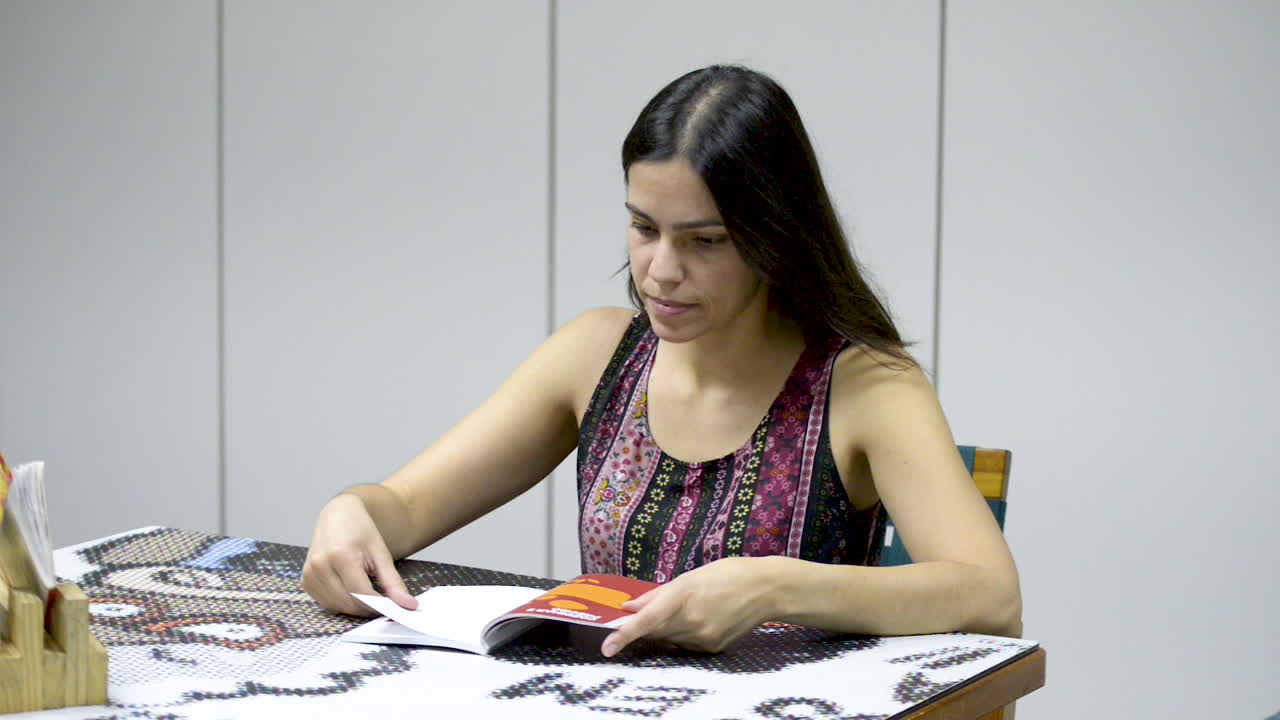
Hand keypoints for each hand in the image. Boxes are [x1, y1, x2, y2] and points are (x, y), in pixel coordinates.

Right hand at [300, 493, 417, 615]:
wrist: (338, 516)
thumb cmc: (360, 531)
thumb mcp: (381, 553)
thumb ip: (393, 582)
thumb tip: (407, 604)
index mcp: (340, 555)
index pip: (361, 594)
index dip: (379, 604)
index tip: (394, 607)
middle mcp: (320, 565)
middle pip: (348, 603)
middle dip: (368, 607)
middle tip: (383, 601)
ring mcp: (310, 574)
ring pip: (337, 607)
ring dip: (355, 606)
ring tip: (367, 590)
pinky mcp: (305, 581)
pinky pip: (326, 603)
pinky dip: (341, 602)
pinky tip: (350, 589)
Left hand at [601, 556, 779, 656]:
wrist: (766, 591)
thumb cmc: (728, 574)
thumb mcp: (690, 576)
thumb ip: (656, 594)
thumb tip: (629, 606)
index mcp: (683, 596)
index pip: (647, 621)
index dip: (624, 635)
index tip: (607, 647)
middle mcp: (692, 621)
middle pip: (653, 632)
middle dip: (643, 625)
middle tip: (640, 614)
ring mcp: (703, 638)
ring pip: (669, 639)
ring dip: (665, 628)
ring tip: (685, 608)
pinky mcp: (712, 648)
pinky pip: (685, 644)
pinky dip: (682, 634)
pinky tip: (699, 618)